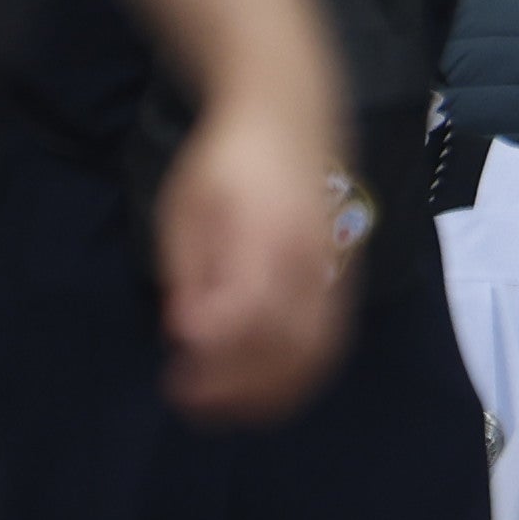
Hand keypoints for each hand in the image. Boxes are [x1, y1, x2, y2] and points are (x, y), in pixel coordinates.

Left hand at [151, 97, 355, 425]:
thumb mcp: (185, 207)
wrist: (288, 111)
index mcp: (264, 235)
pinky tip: (267, 389)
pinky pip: (331, 342)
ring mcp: (331, 269)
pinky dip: (301, 376)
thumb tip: (183, 332)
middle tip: (191, 402)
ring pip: (314, 353)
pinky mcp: (342, 278)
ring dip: (272, 392)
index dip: (214, 355)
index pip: (246, 314)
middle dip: (238, 388)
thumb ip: (187, 271)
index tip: (175, 375)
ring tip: (227, 408)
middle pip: (285, 345)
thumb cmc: (223, 160)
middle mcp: (306, 258)